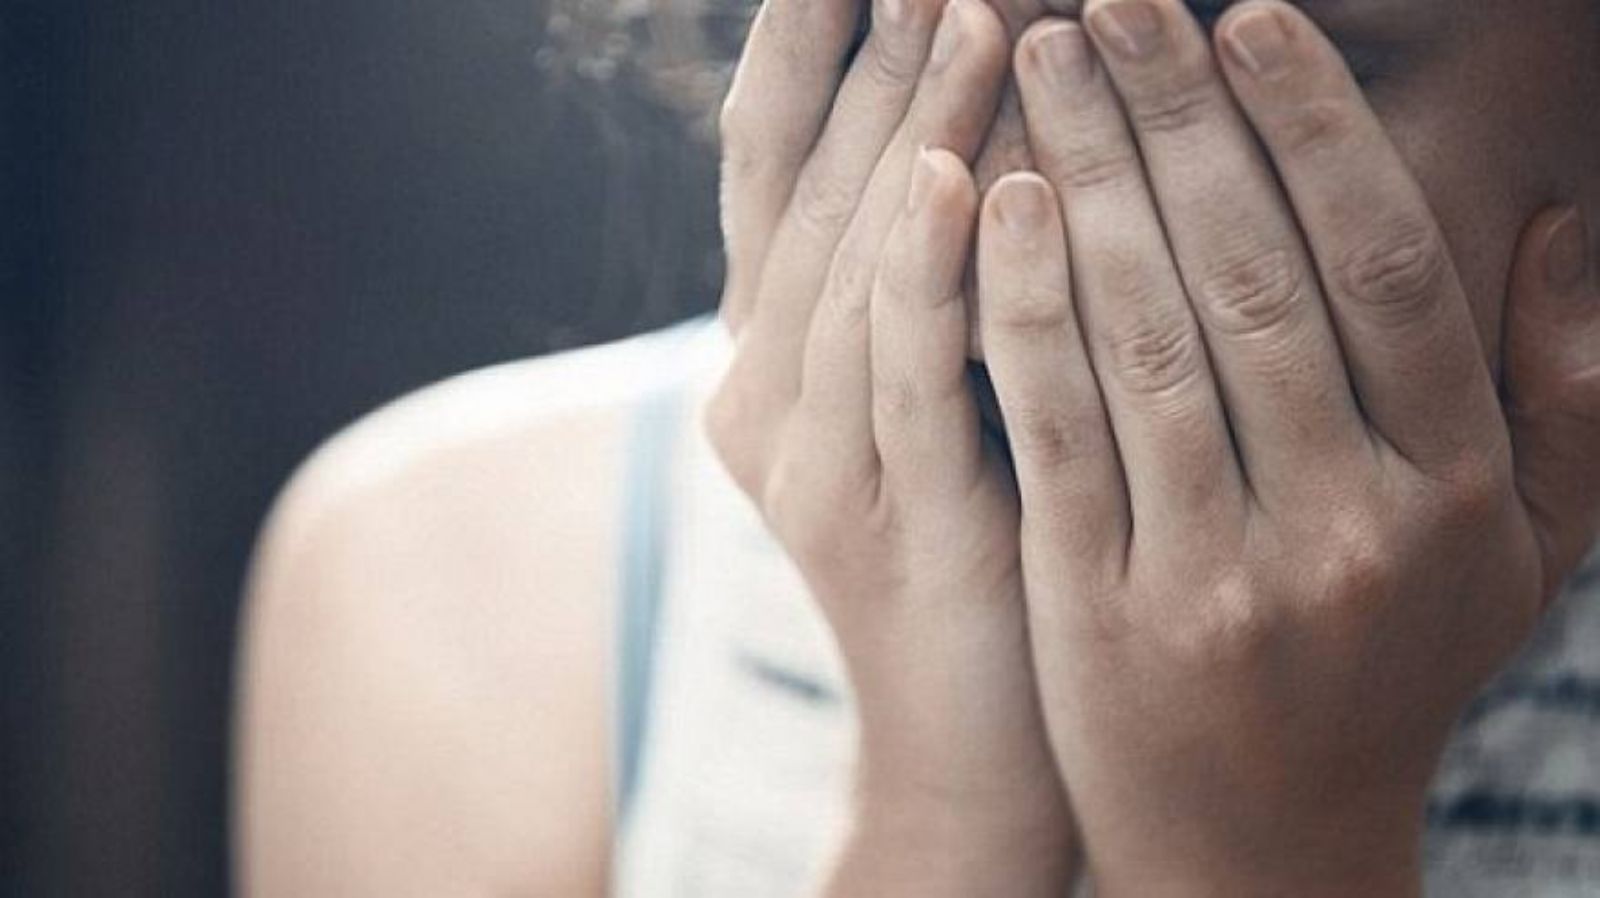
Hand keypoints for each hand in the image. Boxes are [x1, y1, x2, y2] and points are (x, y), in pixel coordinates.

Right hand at [705, 0, 1073, 892]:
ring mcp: (805, 458)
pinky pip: (900, 378)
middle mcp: (762, 387)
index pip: (772, 163)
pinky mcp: (878, 520)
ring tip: (960, 8)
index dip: (804, 45)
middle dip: (862, 55)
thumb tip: (998, 120)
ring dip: (904, 133)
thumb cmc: (991, 537)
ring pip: (847, 266)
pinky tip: (956, 176)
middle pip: (805, 190)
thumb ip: (945, 269)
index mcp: (774, 346)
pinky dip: (921, 273)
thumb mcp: (952, 383)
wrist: (980, 736)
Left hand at [974, 0, 1599, 893]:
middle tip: (1113, 2)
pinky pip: (1058, 430)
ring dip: (1087, 178)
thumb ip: (1566, 399)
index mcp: (1457, 491)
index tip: (1245, 15)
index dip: (1312, 129)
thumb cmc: (1382, 673)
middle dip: (1176, 118)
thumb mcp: (1523, 558)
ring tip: (1037, 57)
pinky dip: (1023, 306)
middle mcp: (1348, 526)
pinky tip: (990, 203)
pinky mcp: (1103, 609)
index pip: (1385, 268)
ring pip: (1146, 337)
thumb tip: (1562, 231)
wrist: (1263, 844)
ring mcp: (1220, 574)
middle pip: (1252, 278)